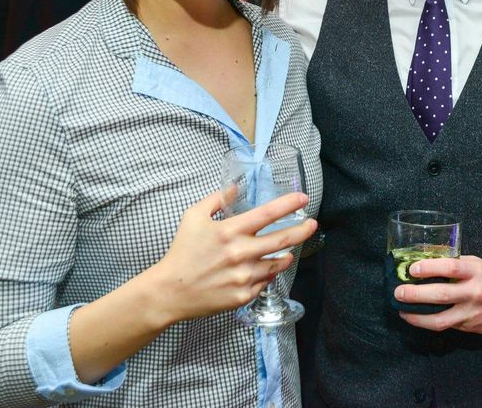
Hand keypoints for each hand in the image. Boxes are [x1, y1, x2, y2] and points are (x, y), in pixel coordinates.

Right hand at [147, 190, 316, 324]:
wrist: (170, 290)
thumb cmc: (182, 251)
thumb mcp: (194, 217)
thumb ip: (217, 199)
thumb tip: (237, 187)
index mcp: (230, 231)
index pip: (267, 213)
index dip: (289, 204)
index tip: (303, 198)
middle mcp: (241, 253)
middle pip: (282, 240)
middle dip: (302, 230)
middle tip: (311, 224)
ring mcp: (244, 276)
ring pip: (277, 263)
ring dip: (286, 255)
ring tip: (288, 250)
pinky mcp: (243, 295)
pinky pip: (264, 282)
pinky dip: (267, 274)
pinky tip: (263, 269)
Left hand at [394, 255, 481, 334]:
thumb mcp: (479, 264)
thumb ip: (457, 264)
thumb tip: (428, 261)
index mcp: (476, 272)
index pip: (450, 267)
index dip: (430, 267)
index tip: (412, 269)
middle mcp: (474, 293)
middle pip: (441, 295)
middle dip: (416, 294)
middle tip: (398, 292)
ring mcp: (472, 313)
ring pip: (441, 319)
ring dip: (417, 317)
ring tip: (402, 311)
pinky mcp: (471, 328)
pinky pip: (447, 326)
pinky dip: (430, 322)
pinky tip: (418, 318)